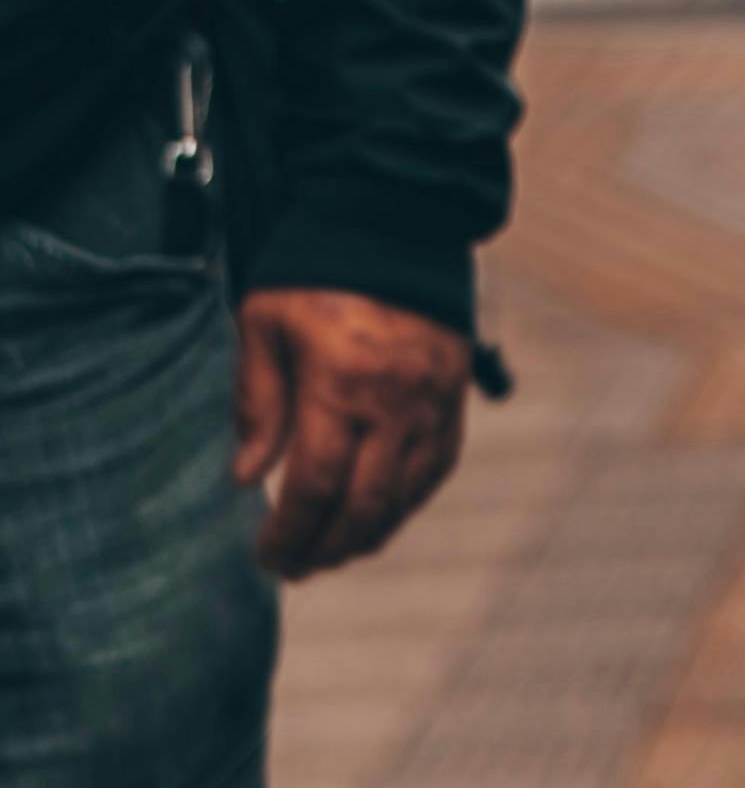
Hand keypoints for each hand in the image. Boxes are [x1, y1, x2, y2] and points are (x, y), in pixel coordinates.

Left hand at [232, 291, 473, 578]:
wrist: (393, 219)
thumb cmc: (316, 271)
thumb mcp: (265, 326)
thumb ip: (257, 403)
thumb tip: (246, 478)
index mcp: (341, 383)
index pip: (315, 485)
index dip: (289, 533)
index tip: (267, 557)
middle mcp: (395, 402)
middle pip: (364, 506)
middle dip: (326, 548)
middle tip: (296, 568)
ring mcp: (433, 401)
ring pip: (405, 496)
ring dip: (366, 535)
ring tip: (331, 551)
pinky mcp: (454, 395)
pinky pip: (436, 468)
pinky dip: (406, 502)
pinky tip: (379, 515)